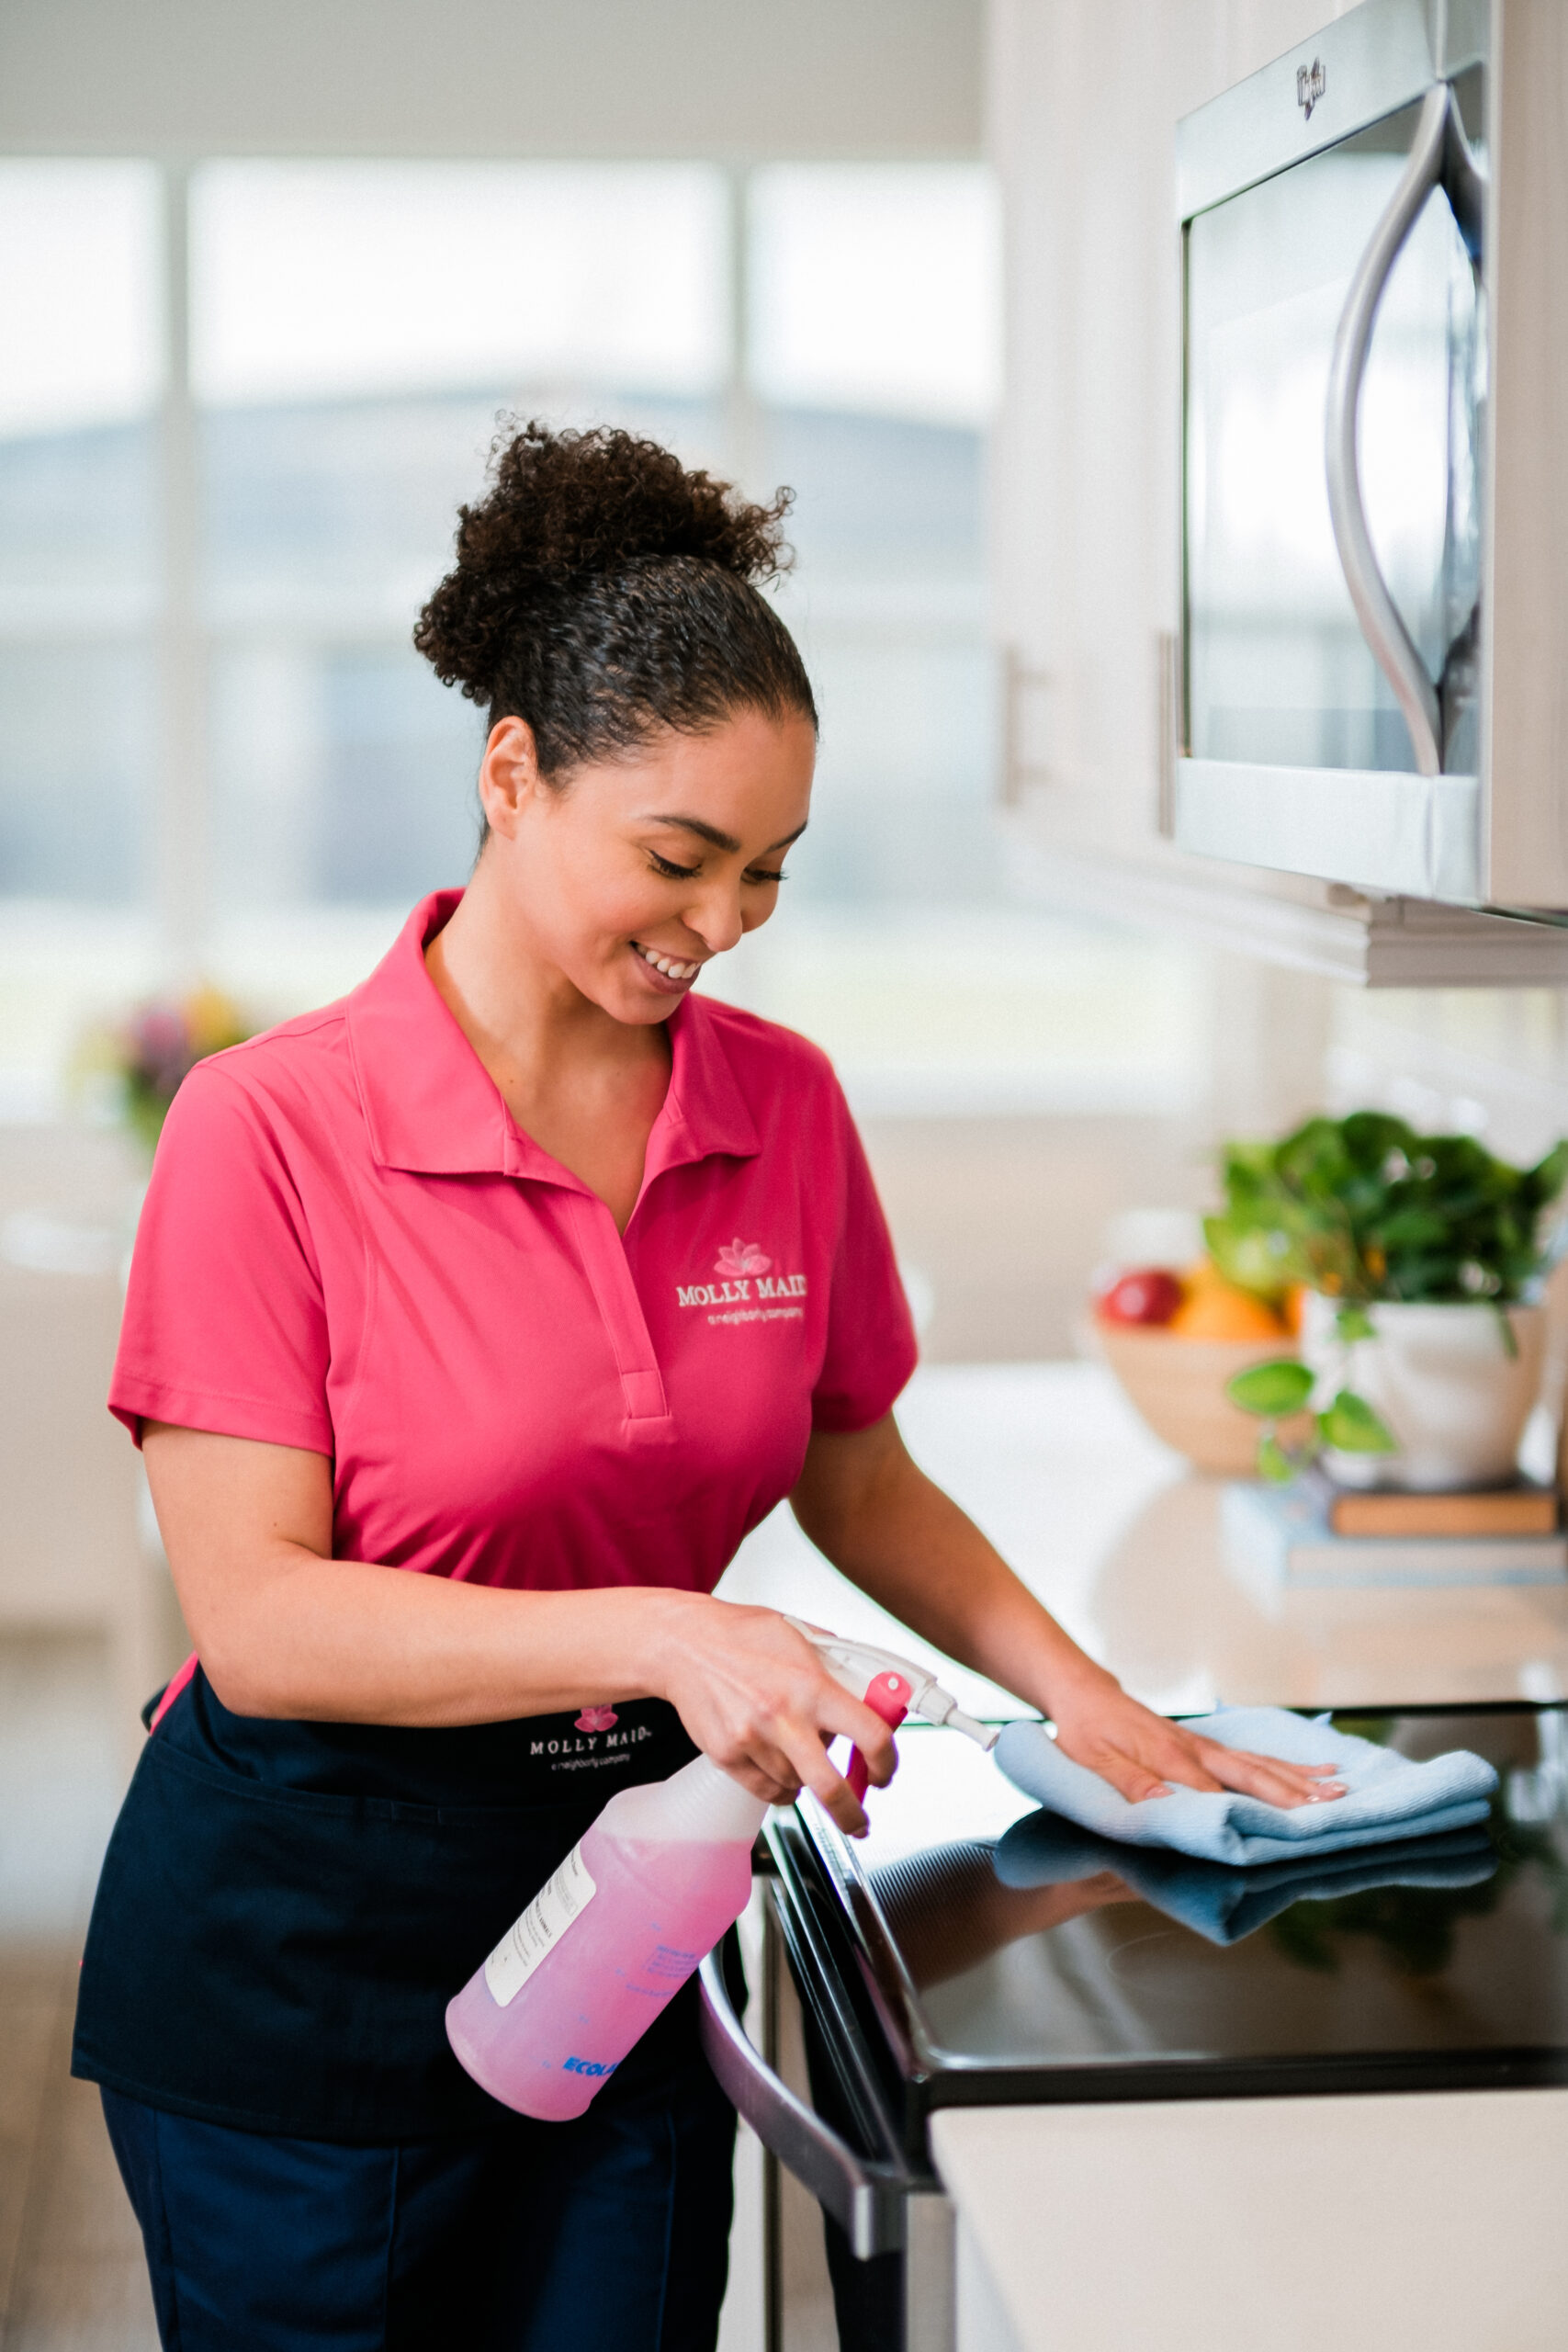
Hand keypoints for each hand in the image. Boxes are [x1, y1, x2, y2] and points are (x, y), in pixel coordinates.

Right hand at [649, 1595, 896, 1836]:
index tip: (884, 1771)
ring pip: (796, 1787)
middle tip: (860, 1821)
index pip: (868, 1735)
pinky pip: (766, 1791)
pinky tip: (780, 1766)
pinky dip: (780, 1786)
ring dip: (806, 1779)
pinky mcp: (726, 1757)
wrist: (683, 1644)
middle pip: (830, 1787)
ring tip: (797, 1750)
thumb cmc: (741, 1635)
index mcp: (810, 1685)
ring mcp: (752, 1741)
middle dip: (852, 1814)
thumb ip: (838, 1665)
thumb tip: (874, 1689)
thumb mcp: (801, 1634)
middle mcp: (783, 1718)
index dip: (886, 1762)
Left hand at [1046, 1667, 1345, 1807]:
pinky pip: (1253, 1757)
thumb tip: (1165, 1804)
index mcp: (1171, 1760)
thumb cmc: (1085, 1733)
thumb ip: (1129, 1783)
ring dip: (1300, 1780)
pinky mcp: (1208, 1745)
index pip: (1216, 1797)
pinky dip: (1286, 1764)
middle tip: (1332, 1809)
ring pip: (1261, 1765)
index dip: (1245, 1818)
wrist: (1085, 1696)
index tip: (1281, 1838)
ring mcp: (1206, 1746)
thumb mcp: (1093, 1761)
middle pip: (1252, 1776)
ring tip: (1339, 1791)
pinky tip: (1316, 1770)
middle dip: (1292, 1795)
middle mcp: (1197, 1751)